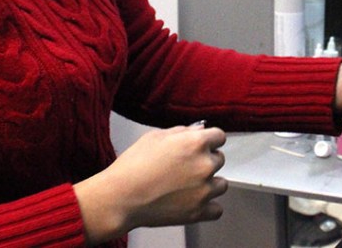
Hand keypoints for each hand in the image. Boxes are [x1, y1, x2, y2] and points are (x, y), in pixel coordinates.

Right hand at [74, 124, 227, 243]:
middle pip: (219, 159)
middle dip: (206, 161)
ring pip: (221, 184)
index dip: (210, 141)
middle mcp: (204, 165)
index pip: (219, 137)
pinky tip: (195, 201)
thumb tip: (198, 130)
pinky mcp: (198, 211)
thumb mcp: (155, 136)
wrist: (120, 197)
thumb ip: (181, 131)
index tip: (205, 146)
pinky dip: (208, 206)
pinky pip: (217, 209)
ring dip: (210, 183)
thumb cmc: (132, 166)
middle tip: (186, 167)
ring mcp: (204, 190)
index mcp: (196, 142)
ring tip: (189, 185)